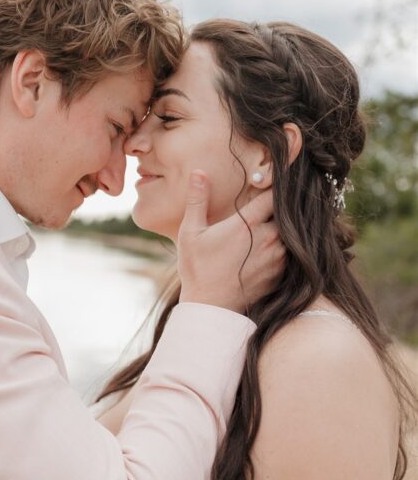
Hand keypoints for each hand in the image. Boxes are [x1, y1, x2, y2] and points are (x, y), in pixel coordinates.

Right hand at [178, 171, 284, 311]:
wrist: (210, 308)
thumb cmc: (197, 269)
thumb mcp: (190, 233)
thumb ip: (198, 200)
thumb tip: (199, 172)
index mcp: (246, 224)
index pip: (272, 195)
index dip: (273, 186)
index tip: (270, 180)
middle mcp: (267, 239)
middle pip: (284, 213)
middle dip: (278, 207)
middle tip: (270, 203)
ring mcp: (277, 258)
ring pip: (289, 233)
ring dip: (282, 227)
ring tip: (271, 224)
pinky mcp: (280, 274)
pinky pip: (290, 253)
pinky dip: (283, 247)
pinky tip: (270, 247)